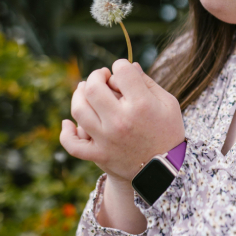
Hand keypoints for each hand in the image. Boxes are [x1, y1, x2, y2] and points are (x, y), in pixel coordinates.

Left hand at [60, 59, 184, 182]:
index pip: (121, 71)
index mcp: (142, 105)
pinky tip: (69, 123)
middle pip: (93, 87)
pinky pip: (72, 144)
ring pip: (78, 110)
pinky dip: (67, 132)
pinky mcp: (99, 155)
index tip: (124, 74)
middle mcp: (121, 121)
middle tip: (102, 77)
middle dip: (96, 76)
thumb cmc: (168, 132)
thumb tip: (128, 65)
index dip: (121, 66)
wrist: (167, 170)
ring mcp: (107, 139)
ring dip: (78, 95)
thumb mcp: (168, 104)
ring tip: (85, 91)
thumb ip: (147, 83)